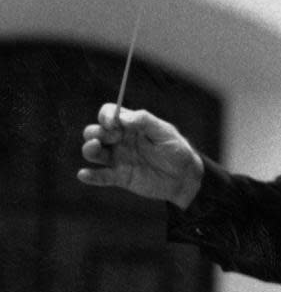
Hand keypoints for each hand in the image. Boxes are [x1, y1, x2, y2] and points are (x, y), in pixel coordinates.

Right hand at [78, 104, 203, 208]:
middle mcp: (120, 140)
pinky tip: (85, 174)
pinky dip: (90, 176)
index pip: (108, 114)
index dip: (106, 116)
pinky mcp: (120, 177)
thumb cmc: (177, 150)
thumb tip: (122, 117)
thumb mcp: (165, 132)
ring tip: (95, 148)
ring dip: (89, 149)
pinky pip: (101, 176)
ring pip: (93, 152)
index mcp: (130, 125)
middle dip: (97, 132)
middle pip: (95, 132)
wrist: (185, 177)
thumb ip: (144, 121)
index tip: (114, 123)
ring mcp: (118, 158)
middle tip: (114, 137)